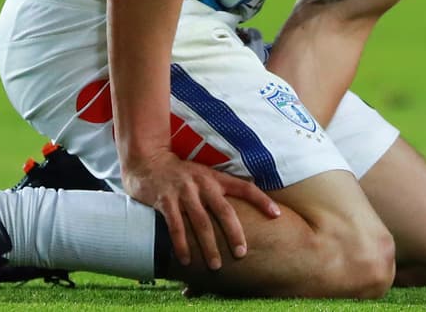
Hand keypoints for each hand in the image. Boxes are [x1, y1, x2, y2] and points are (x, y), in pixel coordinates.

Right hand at [122, 151, 280, 269]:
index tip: (277, 214)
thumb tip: (247, 205)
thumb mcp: (204, 174)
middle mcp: (202, 183)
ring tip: (216, 266)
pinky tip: (187, 260)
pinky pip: (175, 226)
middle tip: (242, 253)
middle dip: (234, 234)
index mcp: (215, 178)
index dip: (261, 200)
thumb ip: (222, 188)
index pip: (244, 187)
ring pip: (201, 222)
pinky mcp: (165, 200)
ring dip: (209, 246)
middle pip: (224, 210)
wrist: (148, 161)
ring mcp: (183, 192)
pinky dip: (182, 245)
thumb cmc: (181, 173)